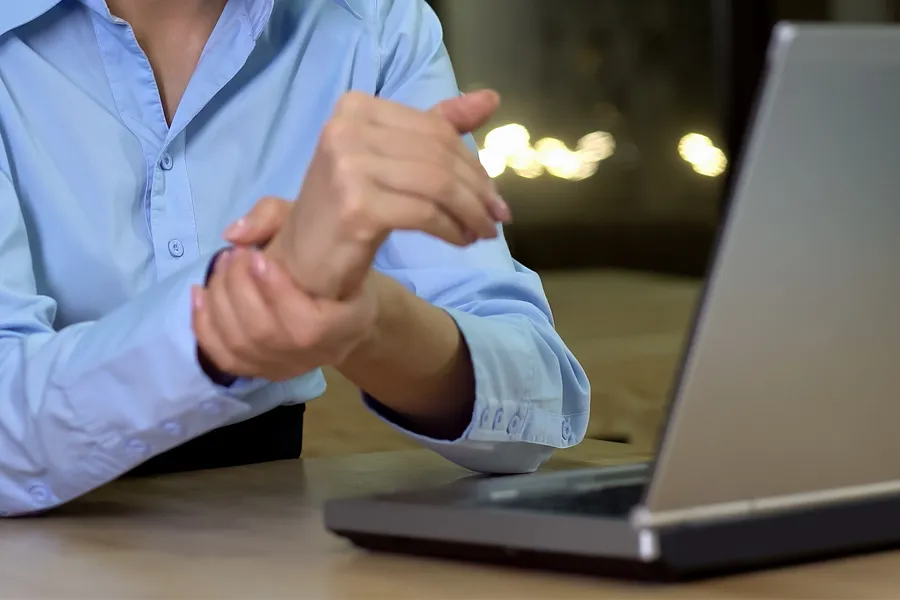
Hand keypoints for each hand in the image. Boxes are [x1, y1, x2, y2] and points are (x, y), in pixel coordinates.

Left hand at [192, 199, 377, 380]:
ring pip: (240, 344)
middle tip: (234, 255)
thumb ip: (278, 218)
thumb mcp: (319, 229)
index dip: (276, 292)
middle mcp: (317, 355)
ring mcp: (286, 367)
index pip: (307, 325)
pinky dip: (204, 324)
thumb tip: (235, 234)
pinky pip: (224, 357)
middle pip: (264, 333)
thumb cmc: (331, 263)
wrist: (342, 307)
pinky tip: (201, 294)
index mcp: (346, 327)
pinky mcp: (262, 371)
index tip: (257, 255)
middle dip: (238, 288)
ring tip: (221, 266)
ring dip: (219, 301)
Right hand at [264, 89, 506, 299]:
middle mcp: (346, 129)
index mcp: (356, 107)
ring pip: (438, 184)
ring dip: (471, 212)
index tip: (492, 194)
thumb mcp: (391, 158)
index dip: (473, 163)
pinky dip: (451, 229)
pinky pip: (425, 213)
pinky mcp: (356, 206)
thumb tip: (490, 99)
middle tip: (497, 217)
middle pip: (439, 156)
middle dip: (478, 190)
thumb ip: (434, 127)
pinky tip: (459, 241)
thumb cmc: (348, 206)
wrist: (303, 260)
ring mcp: (347, 167)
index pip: (435, 129)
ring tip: (482, 232)